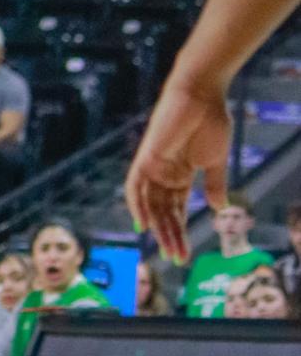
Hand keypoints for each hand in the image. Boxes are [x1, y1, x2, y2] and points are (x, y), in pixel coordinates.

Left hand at [124, 75, 231, 263]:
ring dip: (158, 227)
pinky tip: (143, 225)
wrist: (202, 96)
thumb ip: (215, 184)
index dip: (179, 232)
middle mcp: (164, 174)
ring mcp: (154, 166)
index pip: (177, 210)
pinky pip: (135, 185)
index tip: (184, 255)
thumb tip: (219, 210)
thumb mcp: (215, 160)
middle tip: (176, 259)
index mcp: (180, 175)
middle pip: (163, 212)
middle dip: (170, 236)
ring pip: (150, 204)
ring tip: (168, 249)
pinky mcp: (146, 156)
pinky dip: (137, 204)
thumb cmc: (211, 122)